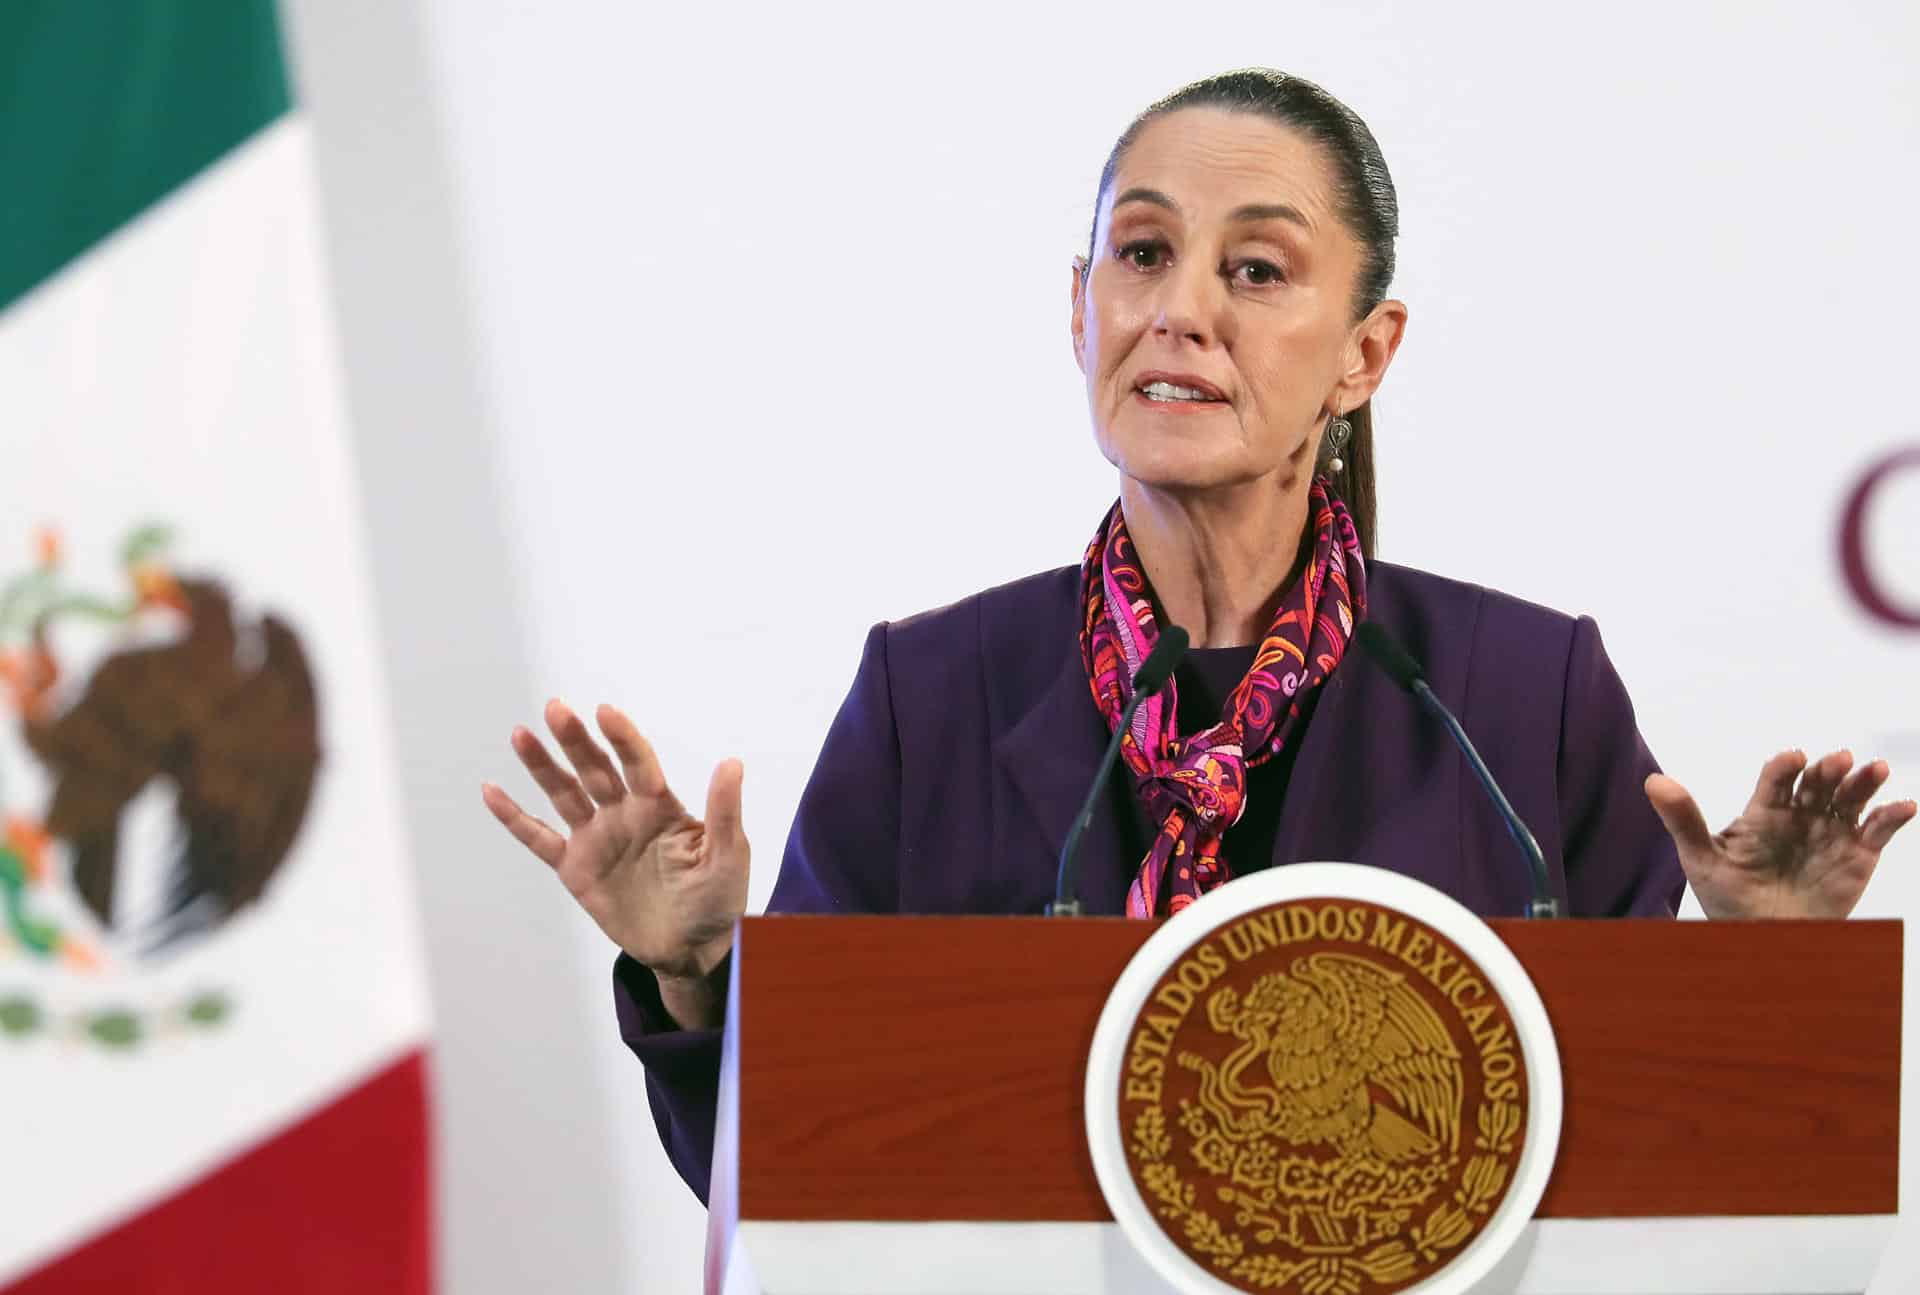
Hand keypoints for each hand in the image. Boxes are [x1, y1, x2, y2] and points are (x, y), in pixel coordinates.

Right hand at [481, 700, 747, 1017]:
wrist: (691, 948)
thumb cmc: (717, 898)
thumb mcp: (728, 855)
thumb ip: (723, 811)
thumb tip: (732, 763)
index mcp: (660, 806)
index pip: (638, 764)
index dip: (623, 739)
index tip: (605, 712)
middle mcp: (624, 813)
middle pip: (595, 770)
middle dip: (576, 740)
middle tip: (555, 708)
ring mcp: (597, 838)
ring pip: (564, 794)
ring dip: (542, 766)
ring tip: (521, 735)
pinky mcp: (575, 868)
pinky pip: (540, 839)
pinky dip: (516, 818)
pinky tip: (493, 791)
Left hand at [1645, 750, 1915, 918]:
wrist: (1762, 940)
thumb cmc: (1727, 898)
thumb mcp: (1700, 858)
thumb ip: (1682, 819)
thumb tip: (1652, 780)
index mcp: (1764, 812)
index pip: (1776, 780)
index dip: (1784, 767)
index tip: (1792, 758)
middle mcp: (1800, 815)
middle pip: (1817, 784)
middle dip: (1827, 770)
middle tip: (1837, 760)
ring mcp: (1830, 832)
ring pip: (1850, 799)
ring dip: (1863, 782)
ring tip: (1873, 769)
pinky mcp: (1857, 855)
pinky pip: (1878, 830)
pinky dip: (1893, 816)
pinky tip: (1904, 806)